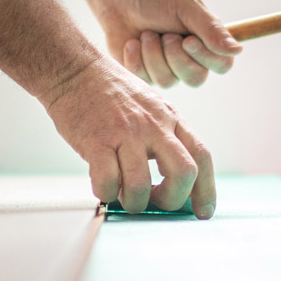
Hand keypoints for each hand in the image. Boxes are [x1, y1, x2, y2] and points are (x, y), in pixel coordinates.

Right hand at [42, 55, 216, 218]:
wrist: (74, 69)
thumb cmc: (110, 91)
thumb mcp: (150, 106)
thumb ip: (165, 135)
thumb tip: (174, 179)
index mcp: (171, 117)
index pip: (202, 156)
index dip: (207, 189)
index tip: (203, 211)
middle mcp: (154, 125)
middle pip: (184, 173)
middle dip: (172, 200)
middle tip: (155, 202)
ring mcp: (125, 133)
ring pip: (141, 186)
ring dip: (133, 203)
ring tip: (123, 197)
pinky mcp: (97, 141)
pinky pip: (107, 182)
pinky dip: (105, 193)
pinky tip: (102, 186)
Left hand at [94, 0, 243, 88]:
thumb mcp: (187, 7)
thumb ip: (211, 29)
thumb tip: (237, 50)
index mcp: (207, 42)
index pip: (222, 65)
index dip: (205, 57)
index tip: (188, 39)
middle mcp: (190, 60)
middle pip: (196, 79)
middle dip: (176, 57)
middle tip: (166, 35)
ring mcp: (166, 70)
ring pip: (167, 81)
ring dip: (153, 54)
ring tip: (147, 34)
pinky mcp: (143, 74)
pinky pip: (144, 78)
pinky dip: (136, 57)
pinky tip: (133, 42)